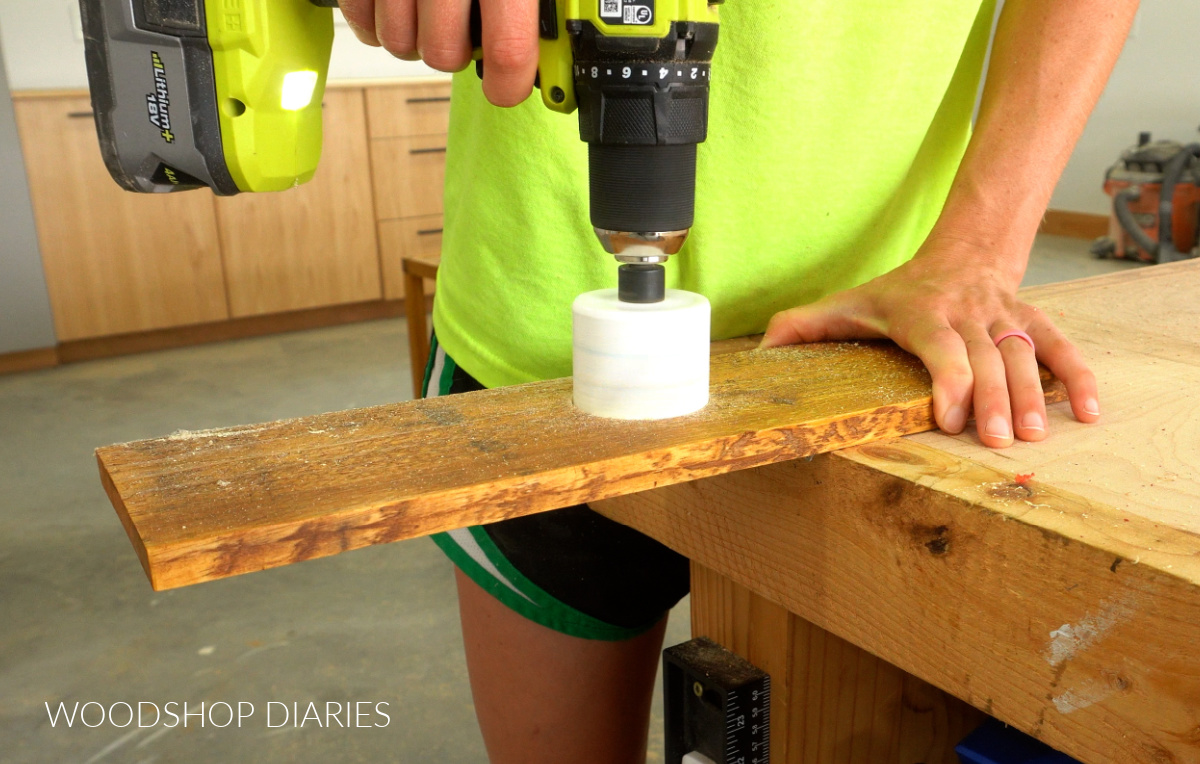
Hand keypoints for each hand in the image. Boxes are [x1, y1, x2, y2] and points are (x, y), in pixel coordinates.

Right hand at [338, 0, 539, 105]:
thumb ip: (531, 12)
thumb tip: (553, 54)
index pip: (507, 51)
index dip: (509, 85)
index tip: (508, 90)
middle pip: (444, 54)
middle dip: (454, 54)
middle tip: (463, 32)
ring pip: (399, 43)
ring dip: (414, 39)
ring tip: (428, 14)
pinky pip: (361, 20)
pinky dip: (375, 24)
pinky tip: (395, 8)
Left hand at [759, 238, 1100, 448]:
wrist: (962, 252)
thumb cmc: (898, 292)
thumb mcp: (847, 303)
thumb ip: (802, 327)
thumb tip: (759, 353)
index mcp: (921, 312)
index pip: (940, 345)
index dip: (950, 378)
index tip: (951, 416)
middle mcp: (967, 312)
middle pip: (986, 355)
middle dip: (993, 399)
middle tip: (997, 442)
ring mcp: (1003, 315)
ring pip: (1024, 353)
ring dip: (1032, 396)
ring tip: (1033, 436)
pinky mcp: (1032, 319)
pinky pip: (1060, 345)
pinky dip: (1078, 376)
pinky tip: (1088, 411)